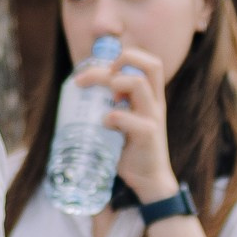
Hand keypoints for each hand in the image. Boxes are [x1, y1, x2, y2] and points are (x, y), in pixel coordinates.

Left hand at [93, 44, 176, 203]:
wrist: (148, 179)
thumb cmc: (129, 148)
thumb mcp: (124, 121)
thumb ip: (111, 104)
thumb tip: (80, 91)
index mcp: (151, 96)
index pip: (150, 62)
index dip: (129, 56)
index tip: (105, 69)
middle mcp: (155, 102)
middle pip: (149, 65)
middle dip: (118, 62)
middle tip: (88, 79)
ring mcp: (153, 117)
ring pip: (138, 84)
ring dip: (113, 84)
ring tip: (101, 101)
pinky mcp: (148, 135)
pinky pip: (130, 118)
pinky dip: (111, 117)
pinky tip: (104, 124)